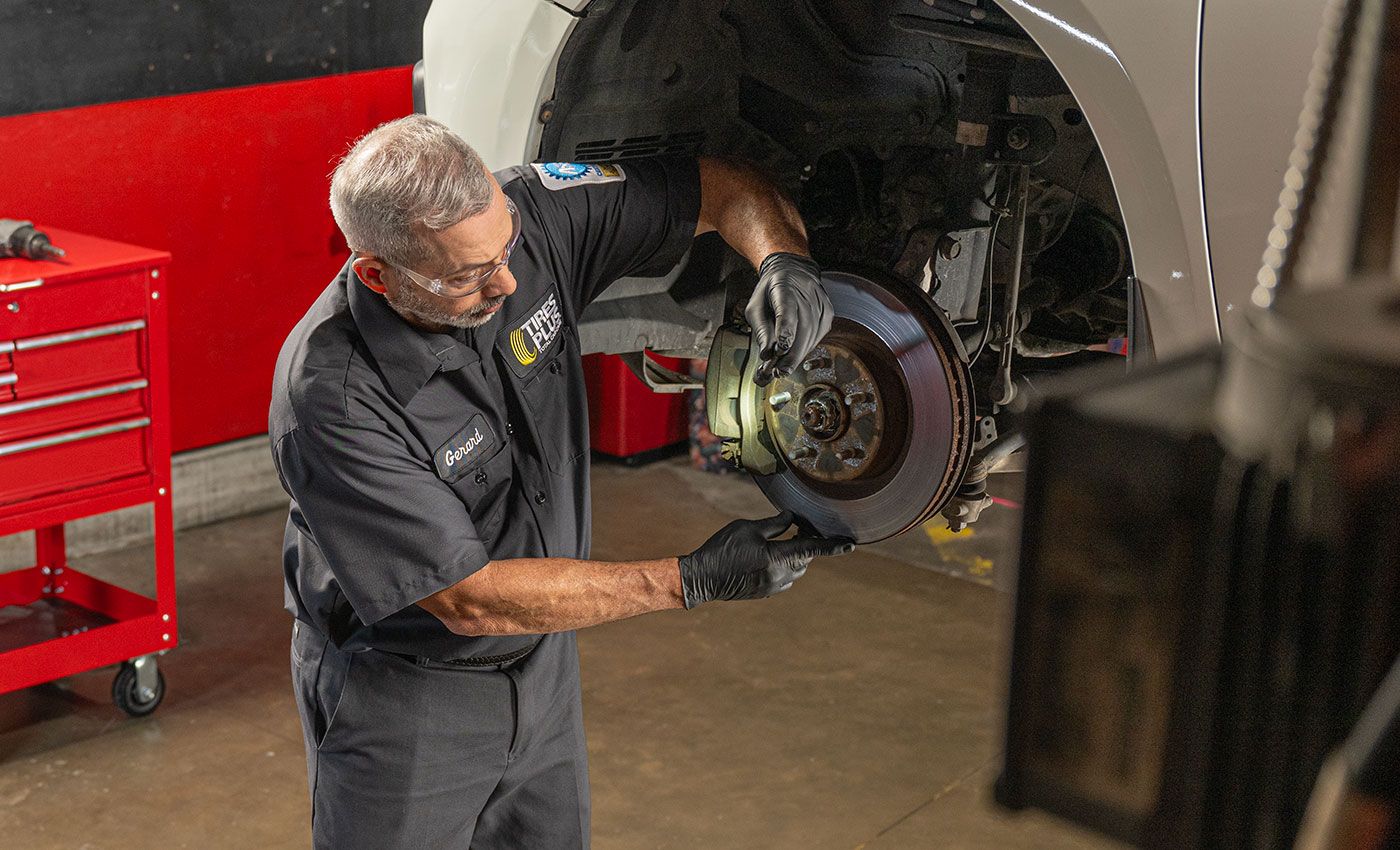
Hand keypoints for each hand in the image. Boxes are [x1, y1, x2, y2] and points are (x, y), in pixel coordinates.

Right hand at [678, 511, 854, 608]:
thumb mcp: (748, 528)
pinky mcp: (765, 593)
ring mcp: (773, 587)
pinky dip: (784, 568)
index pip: (812, 549)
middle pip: (805, 559)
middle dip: (806, 544)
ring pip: (796, 571)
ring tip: (783, 542)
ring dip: (795, 557)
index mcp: (778, 557)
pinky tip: (770, 558)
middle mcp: (780, 575)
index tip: (851, 545)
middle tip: (801, 528)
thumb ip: (774, 524)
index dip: (833, 546)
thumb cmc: (723, 548)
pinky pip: (784, 580)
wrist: (702, 578)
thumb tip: (792, 518)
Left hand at [745, 252, 834, 386]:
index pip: (787, 309)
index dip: (785, 330)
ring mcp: (820, 303)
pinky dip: (805, 349)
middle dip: (791, 353)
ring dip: (797, 356)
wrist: (793, 272)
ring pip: (811, 335)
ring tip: (783, 369)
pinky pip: (817, 336)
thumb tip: (766, 355)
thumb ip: (760, 330)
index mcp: (785, 286)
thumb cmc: (771, 291)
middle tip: (779, 372)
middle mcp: (807, 293)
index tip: (780, 349)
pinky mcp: (827, 313)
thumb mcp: (756, 306)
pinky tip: (795, 356)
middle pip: (802, 327)